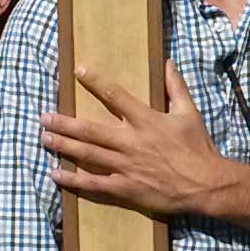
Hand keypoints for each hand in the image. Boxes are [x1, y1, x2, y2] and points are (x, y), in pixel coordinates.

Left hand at [43, 64, 226, 221]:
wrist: (206, 184)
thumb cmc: (198, 147)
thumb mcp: (189, 112)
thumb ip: (175, 87)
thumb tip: (167, 62)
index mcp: (146, 120)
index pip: (115, 95)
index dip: (95, 81)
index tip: (78, 71)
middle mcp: (131, 142)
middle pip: (89, 130)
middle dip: (64, 123)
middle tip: (43, 117)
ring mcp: (125, 166)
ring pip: (87, 155)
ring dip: (63, 146)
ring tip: (44, 138)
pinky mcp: (126, 188)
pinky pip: (94, 184)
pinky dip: (73, 180)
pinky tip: (55, 174)